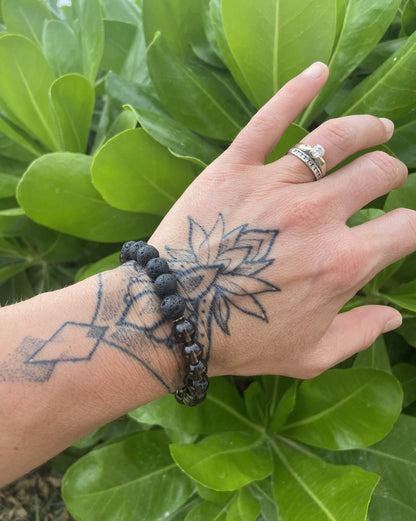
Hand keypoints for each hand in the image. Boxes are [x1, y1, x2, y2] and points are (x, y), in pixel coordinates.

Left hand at [150, 62, 414, 379]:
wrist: (170, 319)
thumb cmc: (239, 342)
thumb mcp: (309, 356)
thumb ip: (359, 333)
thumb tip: (393, 317)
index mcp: (342, 263)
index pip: (404, 227)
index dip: (411, 226)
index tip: (400, 228)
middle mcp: (317, 217)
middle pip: (377, 174)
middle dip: (391, 174)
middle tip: (386, 178)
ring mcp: (275, 186)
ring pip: (336, 139)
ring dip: (368, 129)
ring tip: (380, 128)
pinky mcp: (234, 168)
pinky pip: (270, 120)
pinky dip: (297, 91)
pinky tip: (318, 73)